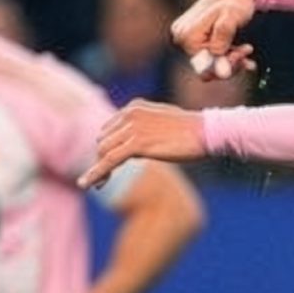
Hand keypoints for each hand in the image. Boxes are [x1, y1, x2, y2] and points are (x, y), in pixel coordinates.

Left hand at [79, 100, 205, 188]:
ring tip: (99, 185)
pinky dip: (95, 173)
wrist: (206, 132)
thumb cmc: (191, 130)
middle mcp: (129, 114)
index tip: (106, 166)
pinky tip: (87, 185)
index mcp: (134, 107)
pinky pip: (108, 160)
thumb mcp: (163, 121)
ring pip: (103, 152)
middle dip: (102, 160)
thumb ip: (145, 126)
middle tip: (104, 179)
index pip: (109, 129)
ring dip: (99, 169)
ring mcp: (132, 128)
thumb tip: (136, 140)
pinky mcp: (137, 144)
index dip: (106, 148)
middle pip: (103, 141)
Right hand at [171, 0, 259, 82]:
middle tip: (247, 50)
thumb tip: (217, 57)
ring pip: (210, 62)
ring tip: (247, 49)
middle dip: (229, 62)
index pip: (204, 66)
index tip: (243, 53)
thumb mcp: (231, 17)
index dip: (226, 65)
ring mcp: (186, 37)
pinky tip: (242, 52)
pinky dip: (227, 55)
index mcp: (186, 34)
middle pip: (206, 66)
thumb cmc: (234, 1)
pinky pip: (209, 54)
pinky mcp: (194, 38)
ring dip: (230, 59)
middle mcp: (181, 37)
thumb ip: (223, 36)